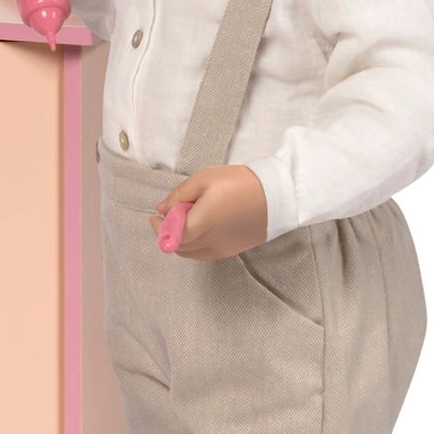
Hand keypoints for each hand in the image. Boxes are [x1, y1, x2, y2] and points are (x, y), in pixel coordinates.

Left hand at [151, 165, 268, 260]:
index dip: (159, 229)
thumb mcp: (205, 179)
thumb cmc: (241, 182)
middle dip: (168, 233)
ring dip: (181, 240)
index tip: (154, 216)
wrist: (279, 194)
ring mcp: (224, 249)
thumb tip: (162, 209)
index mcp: (203, 224)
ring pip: (192, 253)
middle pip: (180, 247)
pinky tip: (200, 228)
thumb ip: (179, 195)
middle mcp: (212, 242)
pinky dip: (195, 245)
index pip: (172, 236)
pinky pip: (206, 253)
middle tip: (170, 215)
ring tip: (186, 219)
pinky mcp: (234, 250)